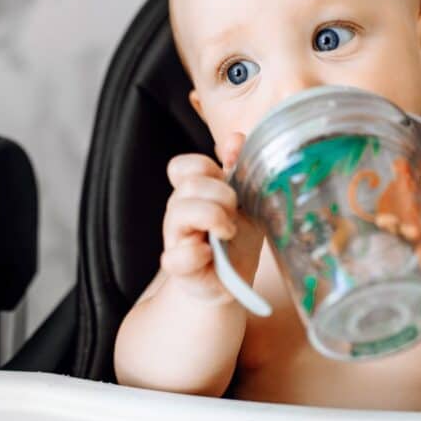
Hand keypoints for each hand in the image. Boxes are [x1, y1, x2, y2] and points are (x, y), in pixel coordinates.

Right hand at [161, 133, 263, 299]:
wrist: (234, 282)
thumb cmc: (236, 241)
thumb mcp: (246, 202)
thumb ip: (239, 170)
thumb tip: (235, 138)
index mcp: (193, 194)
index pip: (181, 166)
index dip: (205, 168)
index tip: (229, 182)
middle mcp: (178, 213)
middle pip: (188, 186)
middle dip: (222, 195)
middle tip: (236, 213)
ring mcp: (175, 240)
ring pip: (178, 213)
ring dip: (213, 217)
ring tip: (229, 231)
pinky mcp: (179, 268)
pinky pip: (174, 257)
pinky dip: (195, 253)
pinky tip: (211, 254)